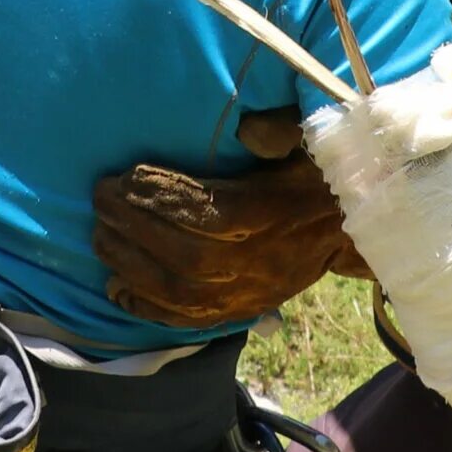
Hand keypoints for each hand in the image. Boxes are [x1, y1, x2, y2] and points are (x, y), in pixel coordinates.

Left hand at [94, 114, 369, 329]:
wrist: (352, 228)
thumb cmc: (320, 175)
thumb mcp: (313, 140)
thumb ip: (283, 130)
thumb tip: (247, 130)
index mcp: (277, 215)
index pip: (214, 214)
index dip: (166, 199)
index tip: (127, 175)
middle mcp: (261, 262)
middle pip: (188, 256)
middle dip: (135, 227)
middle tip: (100, 197)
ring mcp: (250, 294)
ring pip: (181, 293)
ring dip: (131, 265)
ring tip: (100, 235)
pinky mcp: (241, 312)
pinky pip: (190, 321)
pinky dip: (148, 308)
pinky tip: (116, 288)